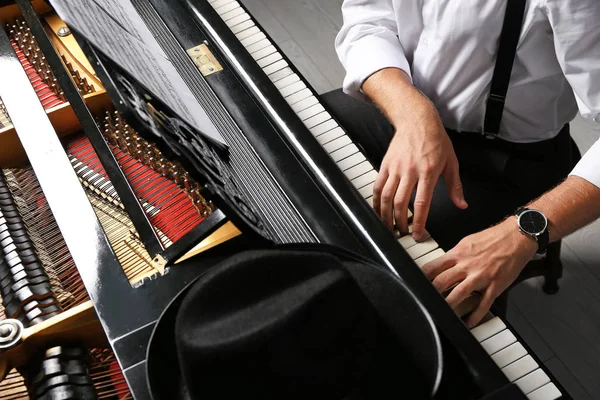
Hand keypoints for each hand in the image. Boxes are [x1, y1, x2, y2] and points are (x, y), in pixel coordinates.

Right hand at [372, 101, 466, 238]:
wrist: (417, 120)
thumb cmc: (435, 140)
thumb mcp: (452, 162)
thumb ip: (455, 186)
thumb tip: (461, 204)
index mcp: (428, 172)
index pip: (422, 203)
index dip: (419, 222)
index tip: (418, 234)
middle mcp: (410, 171)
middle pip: (401, 203)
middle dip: (400, 222)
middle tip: (402, 233)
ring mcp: (396, 168)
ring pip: (386, 197)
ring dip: (386, 215)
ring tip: (389, 226)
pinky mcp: (385, 165)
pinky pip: (378, 186)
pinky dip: (376, 201)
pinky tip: (378, 210)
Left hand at [422, 218, 537, 327]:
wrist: (517, 236)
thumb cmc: (493, 238)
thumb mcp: (467, 242)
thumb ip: (454, 255)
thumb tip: (441, 265)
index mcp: (458, 253)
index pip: (433, 267)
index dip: (422, 277)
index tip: (416, 285)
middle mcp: (467, 265)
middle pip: (442, 281)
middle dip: (432, 293)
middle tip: (426, 301)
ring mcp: (481, 276)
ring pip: (459, 293)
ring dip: (449, 305)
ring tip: (442, 313)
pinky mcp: (495, 285)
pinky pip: (483, 303)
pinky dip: (475, 315)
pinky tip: (469, 322)